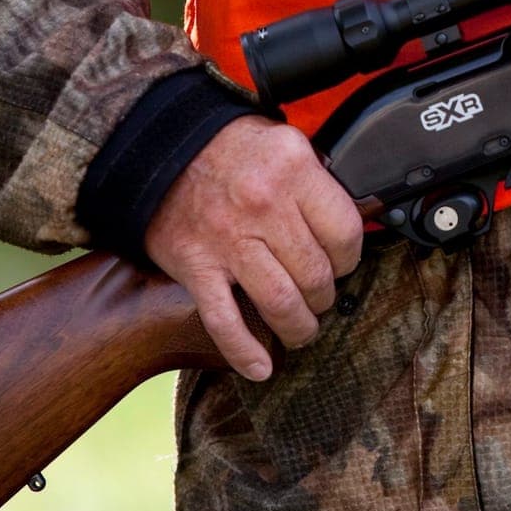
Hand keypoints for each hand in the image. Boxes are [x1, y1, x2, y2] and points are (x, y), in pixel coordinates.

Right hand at [144, 116, 363, 380]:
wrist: (159, 146)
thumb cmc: (227, 146)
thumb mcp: (284, 143)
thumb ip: (317, 180)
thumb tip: (352, 221)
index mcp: (292, 171)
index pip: (345, 234)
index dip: (349, 258)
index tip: (342, 263)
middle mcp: (263, 206)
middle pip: (315, 275)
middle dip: (324, 296)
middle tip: (320, 297)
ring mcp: (228, 240)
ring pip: (281, 303)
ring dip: (298, 327)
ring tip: (301, 329)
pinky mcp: (196, 265)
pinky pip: (225, 320)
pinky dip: (244, 352)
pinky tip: (261, 367)